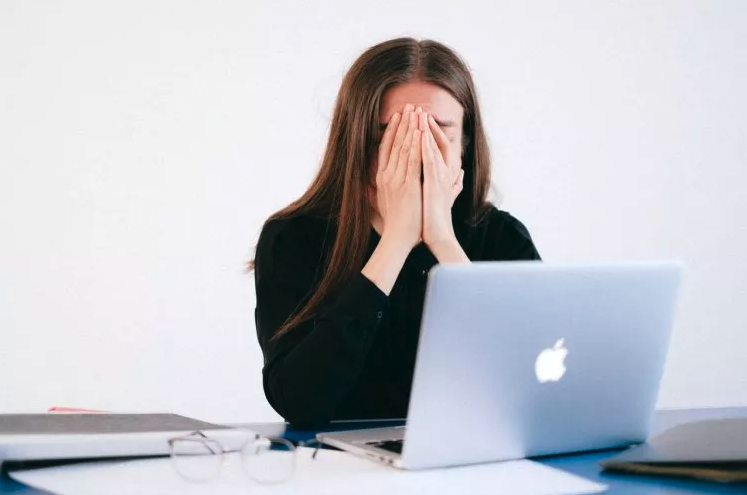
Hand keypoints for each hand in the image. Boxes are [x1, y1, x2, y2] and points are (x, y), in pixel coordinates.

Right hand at [375, 104, 422, 250]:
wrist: (398, 237)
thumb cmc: (396, 223)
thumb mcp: (387, 201)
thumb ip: (384, 189)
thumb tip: (378, 183)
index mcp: (382, 177)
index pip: (386, 148)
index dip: (392, 130)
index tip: (398, 116)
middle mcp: (386, 175)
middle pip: (394, 143)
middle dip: (403, 123)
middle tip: (410, 105)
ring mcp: (396, 179)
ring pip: (403, 147)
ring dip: (410, 127)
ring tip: (416, 111)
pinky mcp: (407, 185)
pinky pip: (412, 160)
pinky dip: (416, 144)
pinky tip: (420, 131)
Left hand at [421, 111, 463, 248]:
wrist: (438, 235)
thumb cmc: (437, 218)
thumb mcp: (444, 196)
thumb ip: (454, 184)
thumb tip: (462, 175)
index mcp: (444, 174)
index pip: (438, 147)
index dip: (429, 132)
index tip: (419, 119)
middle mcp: (445, 173)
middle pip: (436, 142)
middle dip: (426, 125)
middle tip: (417, 108)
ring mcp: (441, 177)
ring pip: (433, 148)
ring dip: (426, 130)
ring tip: (419, 114)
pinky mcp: (435, 184)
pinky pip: (429, 161)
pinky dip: (425, 147)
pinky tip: (419, 135)